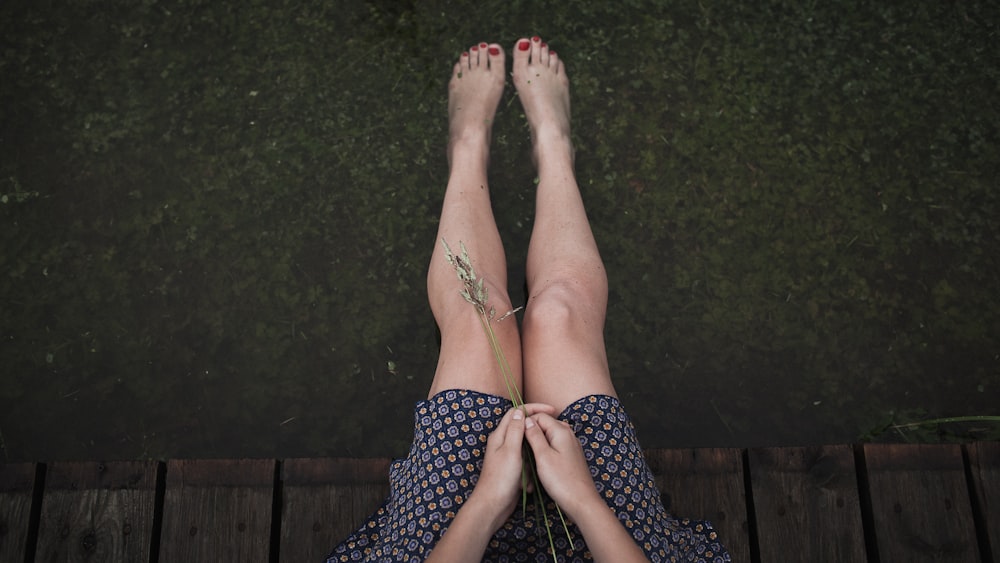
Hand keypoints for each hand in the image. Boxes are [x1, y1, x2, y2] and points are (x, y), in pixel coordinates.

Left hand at [474, 403, 556, 526]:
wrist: (492, 506)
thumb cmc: (500, 478)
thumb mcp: (511, 451)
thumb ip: (515, 430)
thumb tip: (520, 412)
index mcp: (500, 435)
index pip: (517, 412)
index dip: (534, 408)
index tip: (552, 410)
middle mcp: (502, 443)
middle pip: (522, 428)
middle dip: (537, 431)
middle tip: (553, 431)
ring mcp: (507, 456)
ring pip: (527, 447)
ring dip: (535, 455)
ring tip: (544, 459)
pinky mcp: (512, 469)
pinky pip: (526, 463)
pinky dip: (531, 470)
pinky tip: (531, 481)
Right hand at [523, 412, 599, 516]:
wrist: (582, 502)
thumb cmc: (562, 481)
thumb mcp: (543, 456)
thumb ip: (534, 436)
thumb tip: (527, 420)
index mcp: (561, 431)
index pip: (540, 416)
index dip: (526, 423)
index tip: (516, 436)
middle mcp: (568, 434)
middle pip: (545, 424)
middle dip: (532, 432)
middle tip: (520, 447)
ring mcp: (571, 445)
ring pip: (549, 436)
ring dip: (538, 443)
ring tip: (528, 456)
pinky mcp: (571, 456)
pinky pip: (555, 446)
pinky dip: (546, 451)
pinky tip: (540, 462)